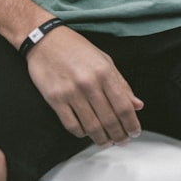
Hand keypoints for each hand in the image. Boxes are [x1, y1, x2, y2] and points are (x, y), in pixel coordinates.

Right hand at [25, 27, 142, 145]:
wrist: (44, 40)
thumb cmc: (75, 49)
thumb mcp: (104, 61)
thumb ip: (121, 84)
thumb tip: (137, 105)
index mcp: (104, 72)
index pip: (123, 106)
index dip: (131, 124)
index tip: (134, 131)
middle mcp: (89, 83)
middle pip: (109, 120)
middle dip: (119, 135)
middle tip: (121, 141)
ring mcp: (71, 92)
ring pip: (91, 126)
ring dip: (101, 139)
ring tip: (106, 141)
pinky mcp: (55, 99)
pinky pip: (71, 125)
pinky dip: (81, 133)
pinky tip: (86, 133)